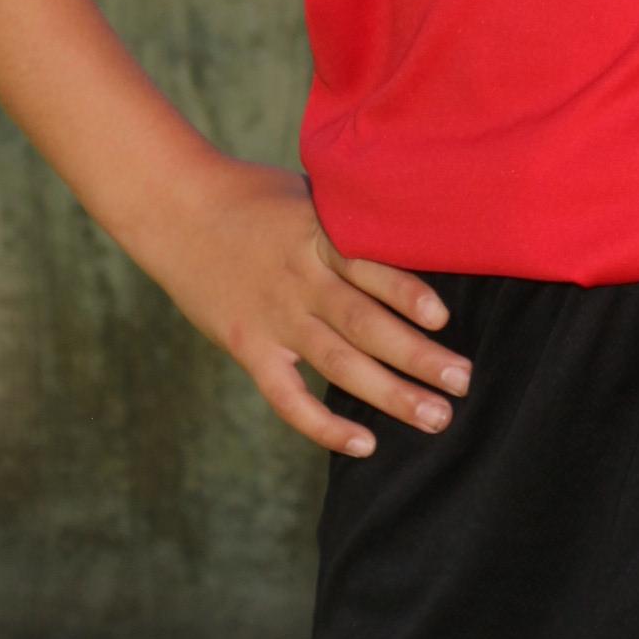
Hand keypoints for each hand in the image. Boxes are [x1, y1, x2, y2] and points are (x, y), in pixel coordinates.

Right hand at [141, 158, 467, 456]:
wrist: (176, 210)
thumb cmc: (254, 196)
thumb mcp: (310, 194)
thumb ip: (353, 219)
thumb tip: (419, 226)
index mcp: (318, 238)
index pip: (369, 268)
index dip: (406, 293)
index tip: (444, 317)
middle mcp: (300, 282)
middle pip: (365, 325)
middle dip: (418, 356)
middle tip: (463, 381)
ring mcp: (274, 319)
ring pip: (338, 364)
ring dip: (390, 394)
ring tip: (436, 417)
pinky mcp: (248, 347)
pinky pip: (288, 397)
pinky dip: (323, 425)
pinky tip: (364, 444)